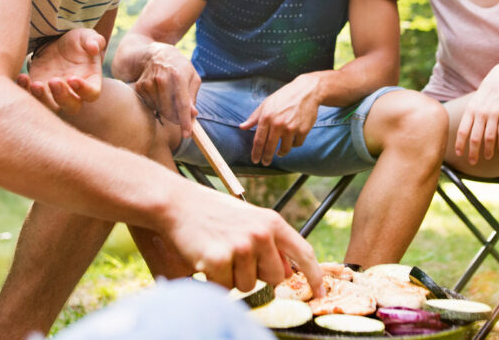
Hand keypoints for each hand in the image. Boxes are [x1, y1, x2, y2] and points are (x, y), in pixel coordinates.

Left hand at [16, 28, 104, 117]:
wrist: (55, 42)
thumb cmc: (76, 41)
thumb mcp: (86, 35)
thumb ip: (94, 40)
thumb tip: (94, 47)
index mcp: (90, 81)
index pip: (92, 94)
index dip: (84, 90)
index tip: (72, 78)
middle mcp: (74, 93)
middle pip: (71, 107)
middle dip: (62, 98)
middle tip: (53, 81)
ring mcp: (54, 94)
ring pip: (50, 108)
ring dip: (42, 100)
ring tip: (35, 84)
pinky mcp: (38, 91)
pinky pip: (31, 98)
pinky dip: (25, 92)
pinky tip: (22, 78)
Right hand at [133, 44, 200, 136]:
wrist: (155, 54)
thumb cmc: (178, 67)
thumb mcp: (192, 76)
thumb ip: (193, 96)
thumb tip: (193, 114)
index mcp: (178, 75)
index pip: (182, 104)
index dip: (185, 121)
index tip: (187, 135)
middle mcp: (161, 79)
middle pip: (170, 111)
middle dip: (177, 118)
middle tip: (181, 115)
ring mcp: (148, 83)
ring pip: (160, 110)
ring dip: (167, 110)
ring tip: (169, 96)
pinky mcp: (139, 87)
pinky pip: (150, 106)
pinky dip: (157, 105)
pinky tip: (159, 94)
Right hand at [168, 184, 323, 296]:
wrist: (177, 204)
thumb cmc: (213, 212)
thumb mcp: (249, 219)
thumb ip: (271, 242)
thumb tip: (287, 272)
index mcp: (272, 222)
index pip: (304, 252)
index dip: (314, 276)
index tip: (320, 294)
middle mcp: (260, 234)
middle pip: (274, 278)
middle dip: (257, 275)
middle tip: (235, 255)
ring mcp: (240, 247)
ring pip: (247, 286)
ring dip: (232, 277)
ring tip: (218, 251)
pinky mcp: (219, 260)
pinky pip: (224, 287)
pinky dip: (214, 279)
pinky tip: (205, 257)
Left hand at [239, 75, 319, 165]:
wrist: (306, 91)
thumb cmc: (284, 97)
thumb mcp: (266, 104)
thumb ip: (254, 117)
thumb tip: (242, 127)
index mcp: (267, 117)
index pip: (259, 140)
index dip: (256, 153)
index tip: (255, 160)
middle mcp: (278, 124)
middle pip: (270, 147)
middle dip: (266, 158)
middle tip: (265, 162)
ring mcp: (291, 128)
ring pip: (284, 149)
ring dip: (281, 152)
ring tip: (279, 152)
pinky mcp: (303, 130)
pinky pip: (297, 144)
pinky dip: (293, 145)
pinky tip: (291, 142)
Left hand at [455, 63, 498, 164]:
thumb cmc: (488, 91)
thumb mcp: (475, 101)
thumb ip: (470, 116)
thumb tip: (463, 132)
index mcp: (471, 110)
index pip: (463, 130)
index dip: (460, 144)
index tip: (459, 154)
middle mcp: (481, 113)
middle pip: (475, 137)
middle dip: (473, 152)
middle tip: (472, 162)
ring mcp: (494, 113)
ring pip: (489, 137)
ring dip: (487, 150)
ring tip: (486, 156)